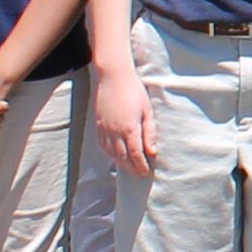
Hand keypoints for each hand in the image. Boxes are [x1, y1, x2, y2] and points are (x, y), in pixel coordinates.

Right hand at [92, 61, 154, 176]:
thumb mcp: (147, 111)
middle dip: (131, 168)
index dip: (140, 165)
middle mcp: (115, 132)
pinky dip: (109, 154)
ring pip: (111, 153)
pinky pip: (102, 145)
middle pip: (123, 157)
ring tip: (129, 168)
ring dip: (121, 163)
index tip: (145, 172)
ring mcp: (105, 129)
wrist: (113, 77)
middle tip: (139, 173)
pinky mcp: (98, 125)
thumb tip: (152, 152)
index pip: (135, 154)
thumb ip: (149, 133)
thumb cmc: (134, 91)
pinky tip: (115, 156)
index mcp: (129, 128)